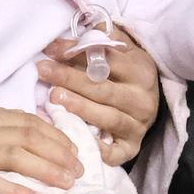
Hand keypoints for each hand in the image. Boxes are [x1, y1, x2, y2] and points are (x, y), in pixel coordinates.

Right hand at [0, 104, 81, 193]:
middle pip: (26, 135)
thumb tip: (28, 135)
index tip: (73, 148)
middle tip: (78, 169)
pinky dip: (17, 191)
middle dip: (58, 152)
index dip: (54, 134)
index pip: (24, 119)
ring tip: (68, 182)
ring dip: (47, 169)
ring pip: (15, 156)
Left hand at [39, 33, 159, 165]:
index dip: (77, 53)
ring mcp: (139, 125)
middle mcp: (142, 99)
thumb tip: (64, 40)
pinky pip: (117, 153)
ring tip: (54, 99)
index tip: (51, 49)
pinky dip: (99, 150)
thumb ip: (97, 40)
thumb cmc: (127, 73)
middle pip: (103, 89)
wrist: (149, 101)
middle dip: (71, 79)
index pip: (107, 59)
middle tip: (44, 72)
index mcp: (141, 70)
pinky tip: (78, 140)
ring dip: (80, 108)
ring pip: (108, 118)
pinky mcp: (133, 146)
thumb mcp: (121, 50)